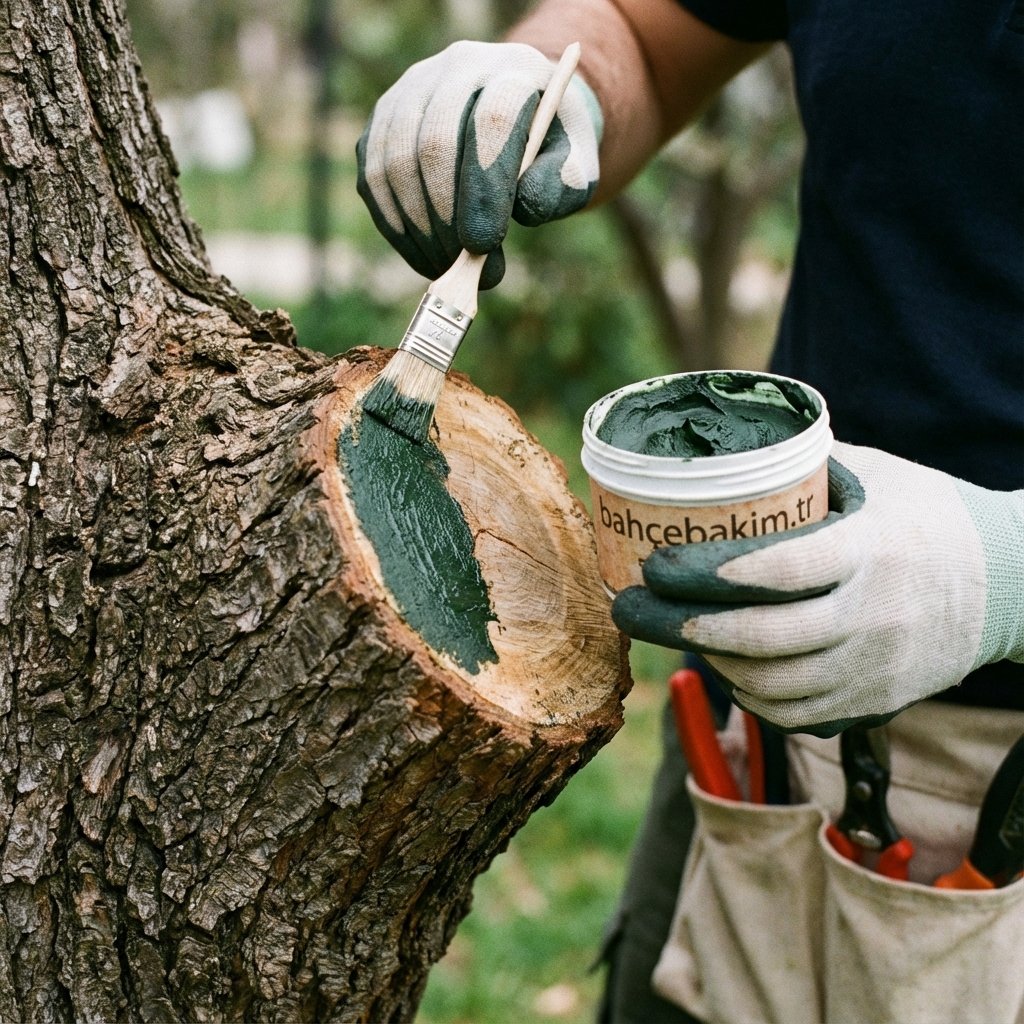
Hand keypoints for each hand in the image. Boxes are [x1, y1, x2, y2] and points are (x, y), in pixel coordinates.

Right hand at [356, 40, 600, 288]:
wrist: (520, 116)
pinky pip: (373, 180)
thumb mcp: (574, 166)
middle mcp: (453, 69)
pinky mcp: (381, 125)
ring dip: (419, 229)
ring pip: (395, 163)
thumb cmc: (550, 150)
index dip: (484, 188)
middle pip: (434, 142)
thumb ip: (560, 186)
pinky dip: (396, 228)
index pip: (491, 122)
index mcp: (511, 72)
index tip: (483, 246)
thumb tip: (526, 207)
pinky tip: (425, 257)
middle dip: (447, 217)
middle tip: (465, 267)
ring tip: (448, 268)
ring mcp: (409, 93)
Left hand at [612, 442, 1023, 735]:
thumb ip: (802, 468)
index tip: (656, 566)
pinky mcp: (876, 701)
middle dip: (682, 628)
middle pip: (762, 637)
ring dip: (711, 662)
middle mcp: (872, 615)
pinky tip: (729, 669)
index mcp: (869, 549)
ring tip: (676, 635)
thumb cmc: (927, 516)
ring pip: (773, 685)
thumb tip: (720, 458)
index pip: (780, 568)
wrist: (1008, 583)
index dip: (708, 572)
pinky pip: (798, 716)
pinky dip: (751, 696)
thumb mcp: (873, 475)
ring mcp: (875, 667)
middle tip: (632, 610)